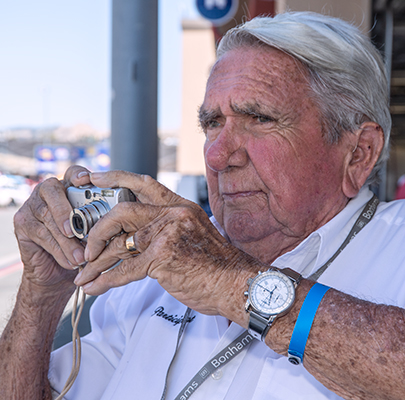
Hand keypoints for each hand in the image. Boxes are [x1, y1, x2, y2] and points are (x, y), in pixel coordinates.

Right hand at [13, 165, 91, 290]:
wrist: (57, 274)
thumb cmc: (80, 248)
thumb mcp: (93, 232)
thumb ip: (98, 222)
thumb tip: (110, 223)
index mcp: (69, 188)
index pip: (72, 173)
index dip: (78, 174)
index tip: (85, 179)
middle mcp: (48, 192)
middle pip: (53, 191)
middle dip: (65, 211)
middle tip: (75, 231)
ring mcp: (32, 206)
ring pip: (48, 218)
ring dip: (66, 241)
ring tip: (81, 257)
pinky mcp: (22, 223)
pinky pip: (40, 234)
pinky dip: (58, 250)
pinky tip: (70, 261)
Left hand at [74, 171, 259, 315]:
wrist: (236, 283)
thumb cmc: (214, 263)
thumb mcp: (192, 233)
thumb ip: (166, 227)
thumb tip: (132, 235)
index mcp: (179, 206)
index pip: (142, 183)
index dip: (113, 177)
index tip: (92, 178)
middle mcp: (173, 215)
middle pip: (122, 211)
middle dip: (97, 230)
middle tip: (87, 247)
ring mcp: (168, 234)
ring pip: (119, 242)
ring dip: (96, 261)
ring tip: (84, 273)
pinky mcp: (164, 258)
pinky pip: (125, 269)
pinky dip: (105, 280)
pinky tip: (95, 287)